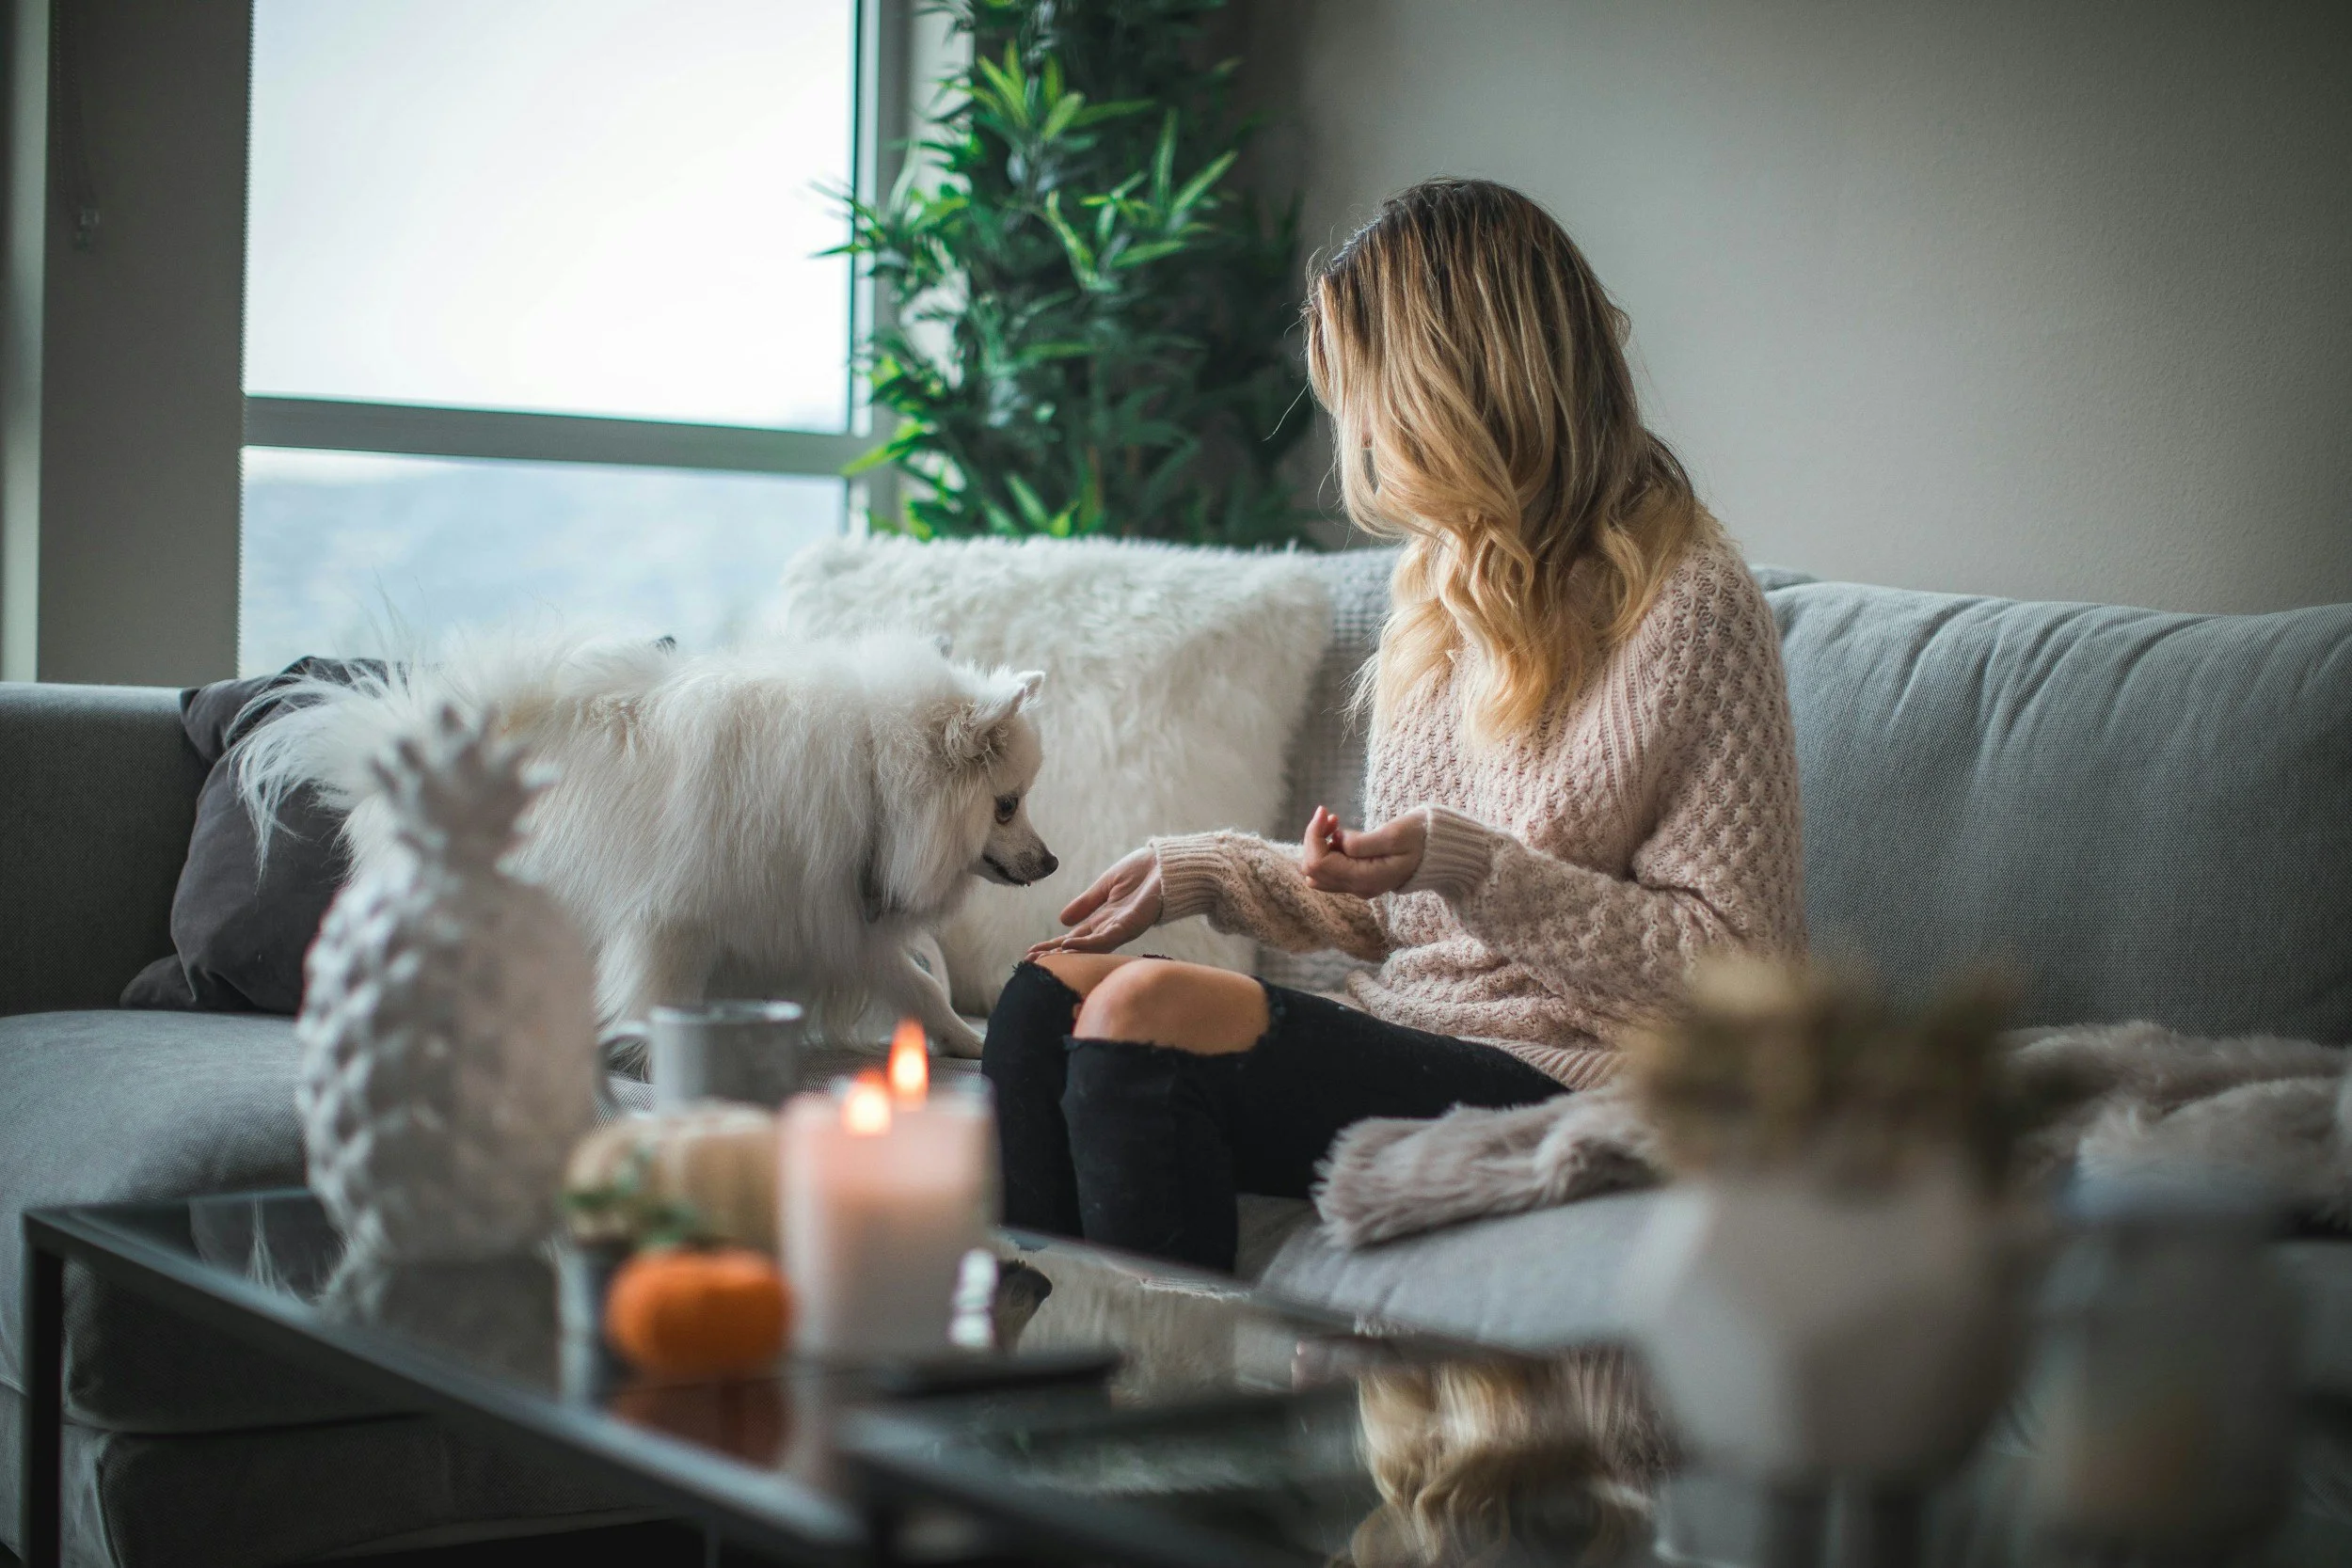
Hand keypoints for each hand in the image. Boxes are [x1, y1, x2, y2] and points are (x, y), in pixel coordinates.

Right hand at [1026, 846, 1163, 957]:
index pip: (1074, 936)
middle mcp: (1112, 928)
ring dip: (1067, 952)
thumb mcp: (1106, 885)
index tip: (1031, 952)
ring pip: (1090, 947)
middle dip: (1055, 954)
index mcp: (1105, 919)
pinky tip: (1070, 944)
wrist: (1169, 864)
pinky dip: (1088, 943)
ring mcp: (1122, 928)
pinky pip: (1107, 938)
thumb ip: (1086, 902)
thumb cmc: (1144, 872)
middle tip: (1030, 962)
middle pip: (1079, 946)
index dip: (1053, 944)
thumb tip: (1062, 919)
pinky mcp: (1132, 924)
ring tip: (1046, 956)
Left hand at [1301, 805, 1426, 897]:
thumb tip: (1338, 841)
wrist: (1437, 850)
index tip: (1325, 811)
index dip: (1313, 835)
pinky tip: (1340, 832)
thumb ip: (1362, 843)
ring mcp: (1356, 886)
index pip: (1318, 863)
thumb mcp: (1394, 835)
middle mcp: (1357, 888)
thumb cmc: (1419, 838)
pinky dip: (1326, 849)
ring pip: (1316, 871)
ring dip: (1318, 844)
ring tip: (1335, 823)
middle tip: (1331, 816)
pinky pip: (1328, 869)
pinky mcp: (1357, 878)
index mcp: (1365, 879)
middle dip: (1314, 839)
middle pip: (1312, 869)